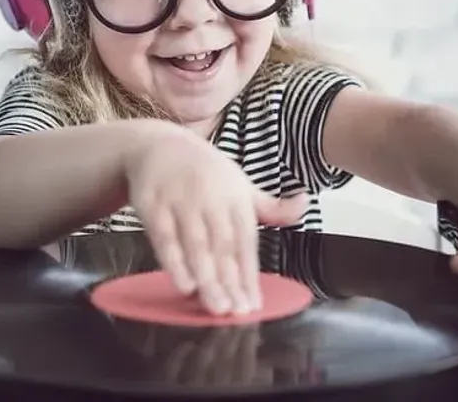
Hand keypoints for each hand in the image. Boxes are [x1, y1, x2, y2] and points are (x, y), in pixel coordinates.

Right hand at [123, 122, 306, 315]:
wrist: (160, 144)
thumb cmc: (205, 172)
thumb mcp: (240, 184)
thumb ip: (269, 207)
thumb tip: (305, 203)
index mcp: (235, 197)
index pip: (246, 241)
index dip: (249, 274)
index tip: (253, 303)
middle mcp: (210, 198)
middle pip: (222, 246)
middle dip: (230, 282)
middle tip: (236, 312)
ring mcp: (181, 201)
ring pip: (195, 244)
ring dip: (206, 277)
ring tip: (215, 306)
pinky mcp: (152, 204)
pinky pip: (163, 237)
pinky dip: (173, 262)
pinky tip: (184, 285)